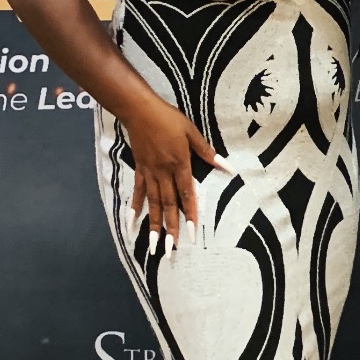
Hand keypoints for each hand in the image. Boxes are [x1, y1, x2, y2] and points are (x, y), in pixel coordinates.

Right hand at [123, 96, 223, 252]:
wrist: (140, 110)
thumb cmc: (169, 119)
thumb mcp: (192, 132)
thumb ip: (207, 152)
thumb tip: (226, 167)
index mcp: (179, 164)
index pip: (186, 194)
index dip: (189, 214)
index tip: (190, 233)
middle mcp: (163, 173)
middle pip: (169, 204)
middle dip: (171, 228)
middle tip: (171, 249)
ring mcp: (149, 173)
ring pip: (153, 203)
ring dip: (154, 225)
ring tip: (154, 245)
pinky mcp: (139, 170)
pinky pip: (137, 193)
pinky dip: (135, 208)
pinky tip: (132, 224)